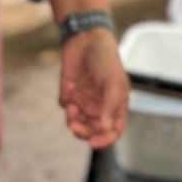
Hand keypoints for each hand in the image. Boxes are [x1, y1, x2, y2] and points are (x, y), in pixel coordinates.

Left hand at [59, 29, 129, 147]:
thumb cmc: (105, 59)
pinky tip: (70, 83)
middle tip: (74, 125)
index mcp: (116, 105)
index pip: (113, 131)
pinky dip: (67, 98)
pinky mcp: (69, 93)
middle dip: (83, 130)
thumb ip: (109, 106)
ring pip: (77, 121)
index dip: (104, 139)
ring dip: (73, 117)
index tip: (92, 142)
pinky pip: (65, 104)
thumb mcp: (113, 82)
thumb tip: (105, 127)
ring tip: (71, 106)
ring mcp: (84, 100)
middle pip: (92, 130)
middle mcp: (100, 106)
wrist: (85, 38)